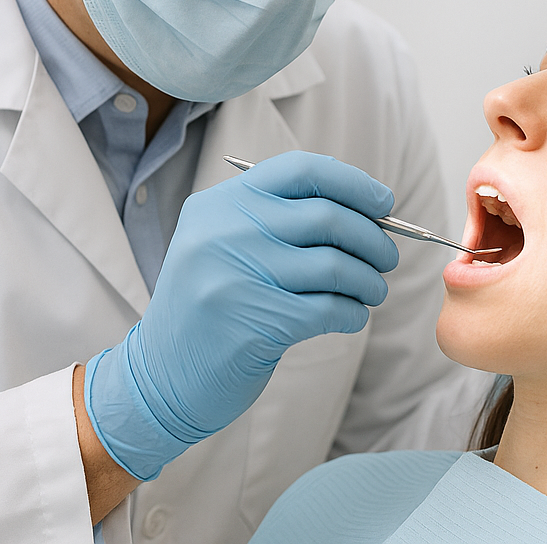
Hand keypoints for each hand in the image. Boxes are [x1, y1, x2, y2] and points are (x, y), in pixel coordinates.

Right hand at [83, 151, 398, 479]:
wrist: (160, 377)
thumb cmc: (211, 305)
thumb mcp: (225, 243)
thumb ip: (279, 218)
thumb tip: (366, 208)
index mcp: (220, 203)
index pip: (300, 169)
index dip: (352, 182)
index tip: (383, 202)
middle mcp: (224, 231)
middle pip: (326, 215)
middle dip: (372, 236)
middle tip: (386, 256)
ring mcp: (236, 277)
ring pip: (334, 264)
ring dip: (368, 279)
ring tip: (373, 290)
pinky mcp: (254, 324)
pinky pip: (329, 308)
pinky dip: (354, 312)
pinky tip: (352, 316)